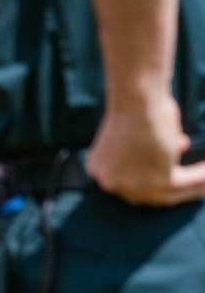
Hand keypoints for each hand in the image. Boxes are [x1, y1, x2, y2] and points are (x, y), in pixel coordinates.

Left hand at [85, 94, 204, 205]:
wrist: (137, 99)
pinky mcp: (158, 183)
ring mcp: (132, 186)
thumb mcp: (139, 131)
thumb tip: (176, 146)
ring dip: (193, 184)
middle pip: (149, 193)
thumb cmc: (135, 106)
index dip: (150, 177)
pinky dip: (200, 177)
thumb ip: (152, 146)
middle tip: (191, 182)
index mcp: (99, 168)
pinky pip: (186, 183)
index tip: (168, 176)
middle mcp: (111, 181)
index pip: (127, 182)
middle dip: (174, 188)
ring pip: (171, 192)